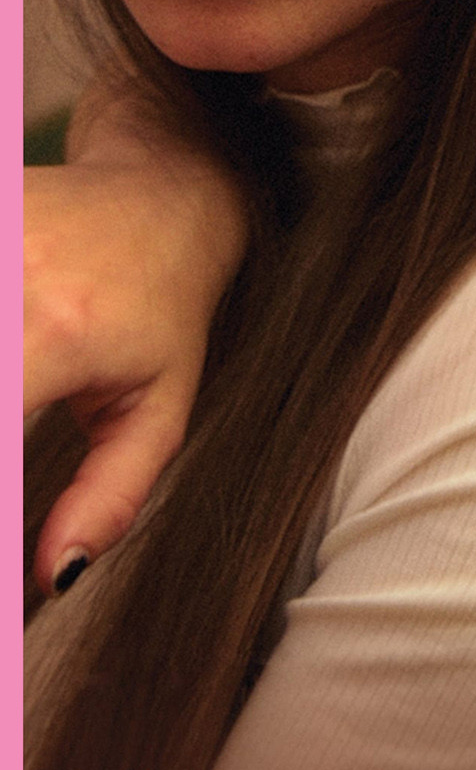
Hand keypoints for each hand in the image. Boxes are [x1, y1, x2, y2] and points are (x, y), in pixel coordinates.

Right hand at [25, 91, 246, 592]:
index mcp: (56, 330)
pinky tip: (13, 375)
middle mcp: (9, 277)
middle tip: (25, 429)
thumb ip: (111, 495)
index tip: (7, 542)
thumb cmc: (166, 308)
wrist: (165, 192)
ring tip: (24, 403)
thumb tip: (53, 577)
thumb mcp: (160, 407)